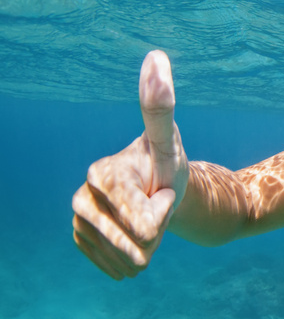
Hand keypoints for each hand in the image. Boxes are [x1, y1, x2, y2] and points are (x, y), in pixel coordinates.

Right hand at [72, 50, 188, 279]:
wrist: (165, 194)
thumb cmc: (168, 164)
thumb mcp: (168, 142)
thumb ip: (159, 107)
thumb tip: (156, 55)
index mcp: (102, 173)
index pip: (134, 214)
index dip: (157, 213)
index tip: (163, 196)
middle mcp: (82, 196)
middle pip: (129, 238)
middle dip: (155, 232)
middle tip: (159, 210)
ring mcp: (79, 220)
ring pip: (122, 255)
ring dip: (146, 247)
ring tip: (151, 226)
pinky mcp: (82, 239)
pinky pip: (111, 264)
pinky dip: (132, 259)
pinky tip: (138, 242)